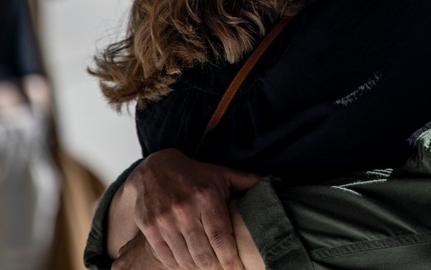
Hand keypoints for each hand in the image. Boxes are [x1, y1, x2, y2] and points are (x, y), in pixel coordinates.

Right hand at [115, 149, 260, 269]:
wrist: (153, 170)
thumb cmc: (194, 174)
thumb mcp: (222, 174)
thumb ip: (248, 181)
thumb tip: (280, 182)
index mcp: (206, 197)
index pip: (220, 237)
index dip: (229, 258)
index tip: (236, 268)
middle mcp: (185, 210)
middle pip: (203, 254)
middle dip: (215, 268)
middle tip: (223, 269)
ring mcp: (165, 221)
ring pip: (185, 259)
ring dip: (198, 269)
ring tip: (208, 267)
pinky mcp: (150, 229)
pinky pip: (166, 258)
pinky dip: (179, 266)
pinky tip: (188, 264)